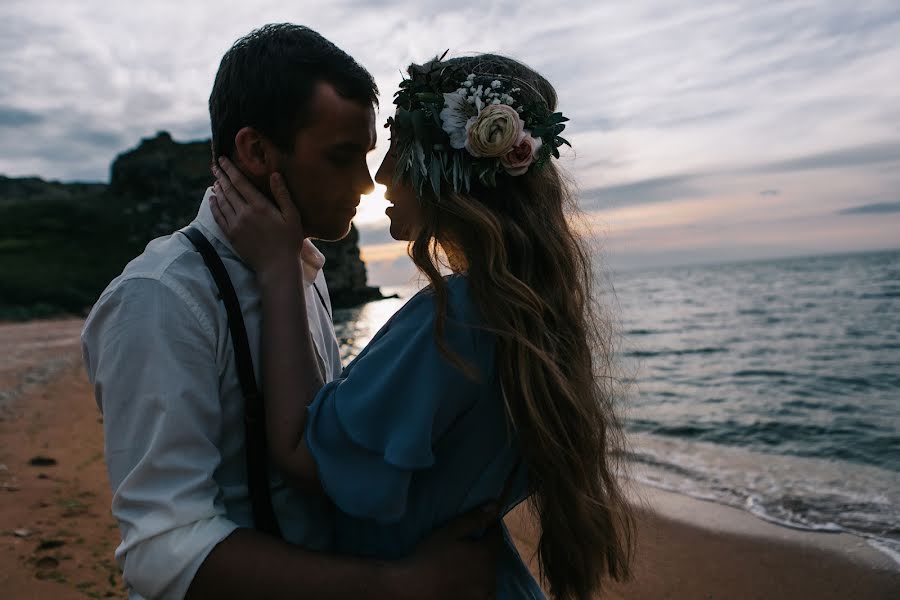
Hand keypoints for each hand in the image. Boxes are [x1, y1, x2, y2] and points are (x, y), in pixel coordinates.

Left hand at [210, 156, 302, 279]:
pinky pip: (218, 217)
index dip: (230, 169)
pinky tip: (212, 199)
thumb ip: (282, 194)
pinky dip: (214, 206)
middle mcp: (244, 213)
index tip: (222, 160)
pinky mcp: (231, 235)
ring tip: (215, 179)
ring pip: (222, 202)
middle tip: (215, 165)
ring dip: (217, 189)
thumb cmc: (289, 241)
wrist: (276, 267)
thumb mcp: (292, 216)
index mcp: (259, 206)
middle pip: (228, 189)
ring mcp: (235, 225)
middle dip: (221, 175)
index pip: (240, 182)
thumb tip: (274, 174)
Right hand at [394, 504, 500, 599]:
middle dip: (487, 547)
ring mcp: (484, 593)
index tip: (485, 523)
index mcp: (486, 555)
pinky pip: (485, 592)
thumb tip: (496, 506)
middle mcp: (490, 576)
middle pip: (494, 556)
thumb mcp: (451, 531)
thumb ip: (475, 519)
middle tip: (472, 542)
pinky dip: (480, 584)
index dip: (491, 527)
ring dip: (485, 567)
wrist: (412, 588)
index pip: (497, 536)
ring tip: (468, 562)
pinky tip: (468, 581)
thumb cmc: (429, 556)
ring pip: (491, 575)